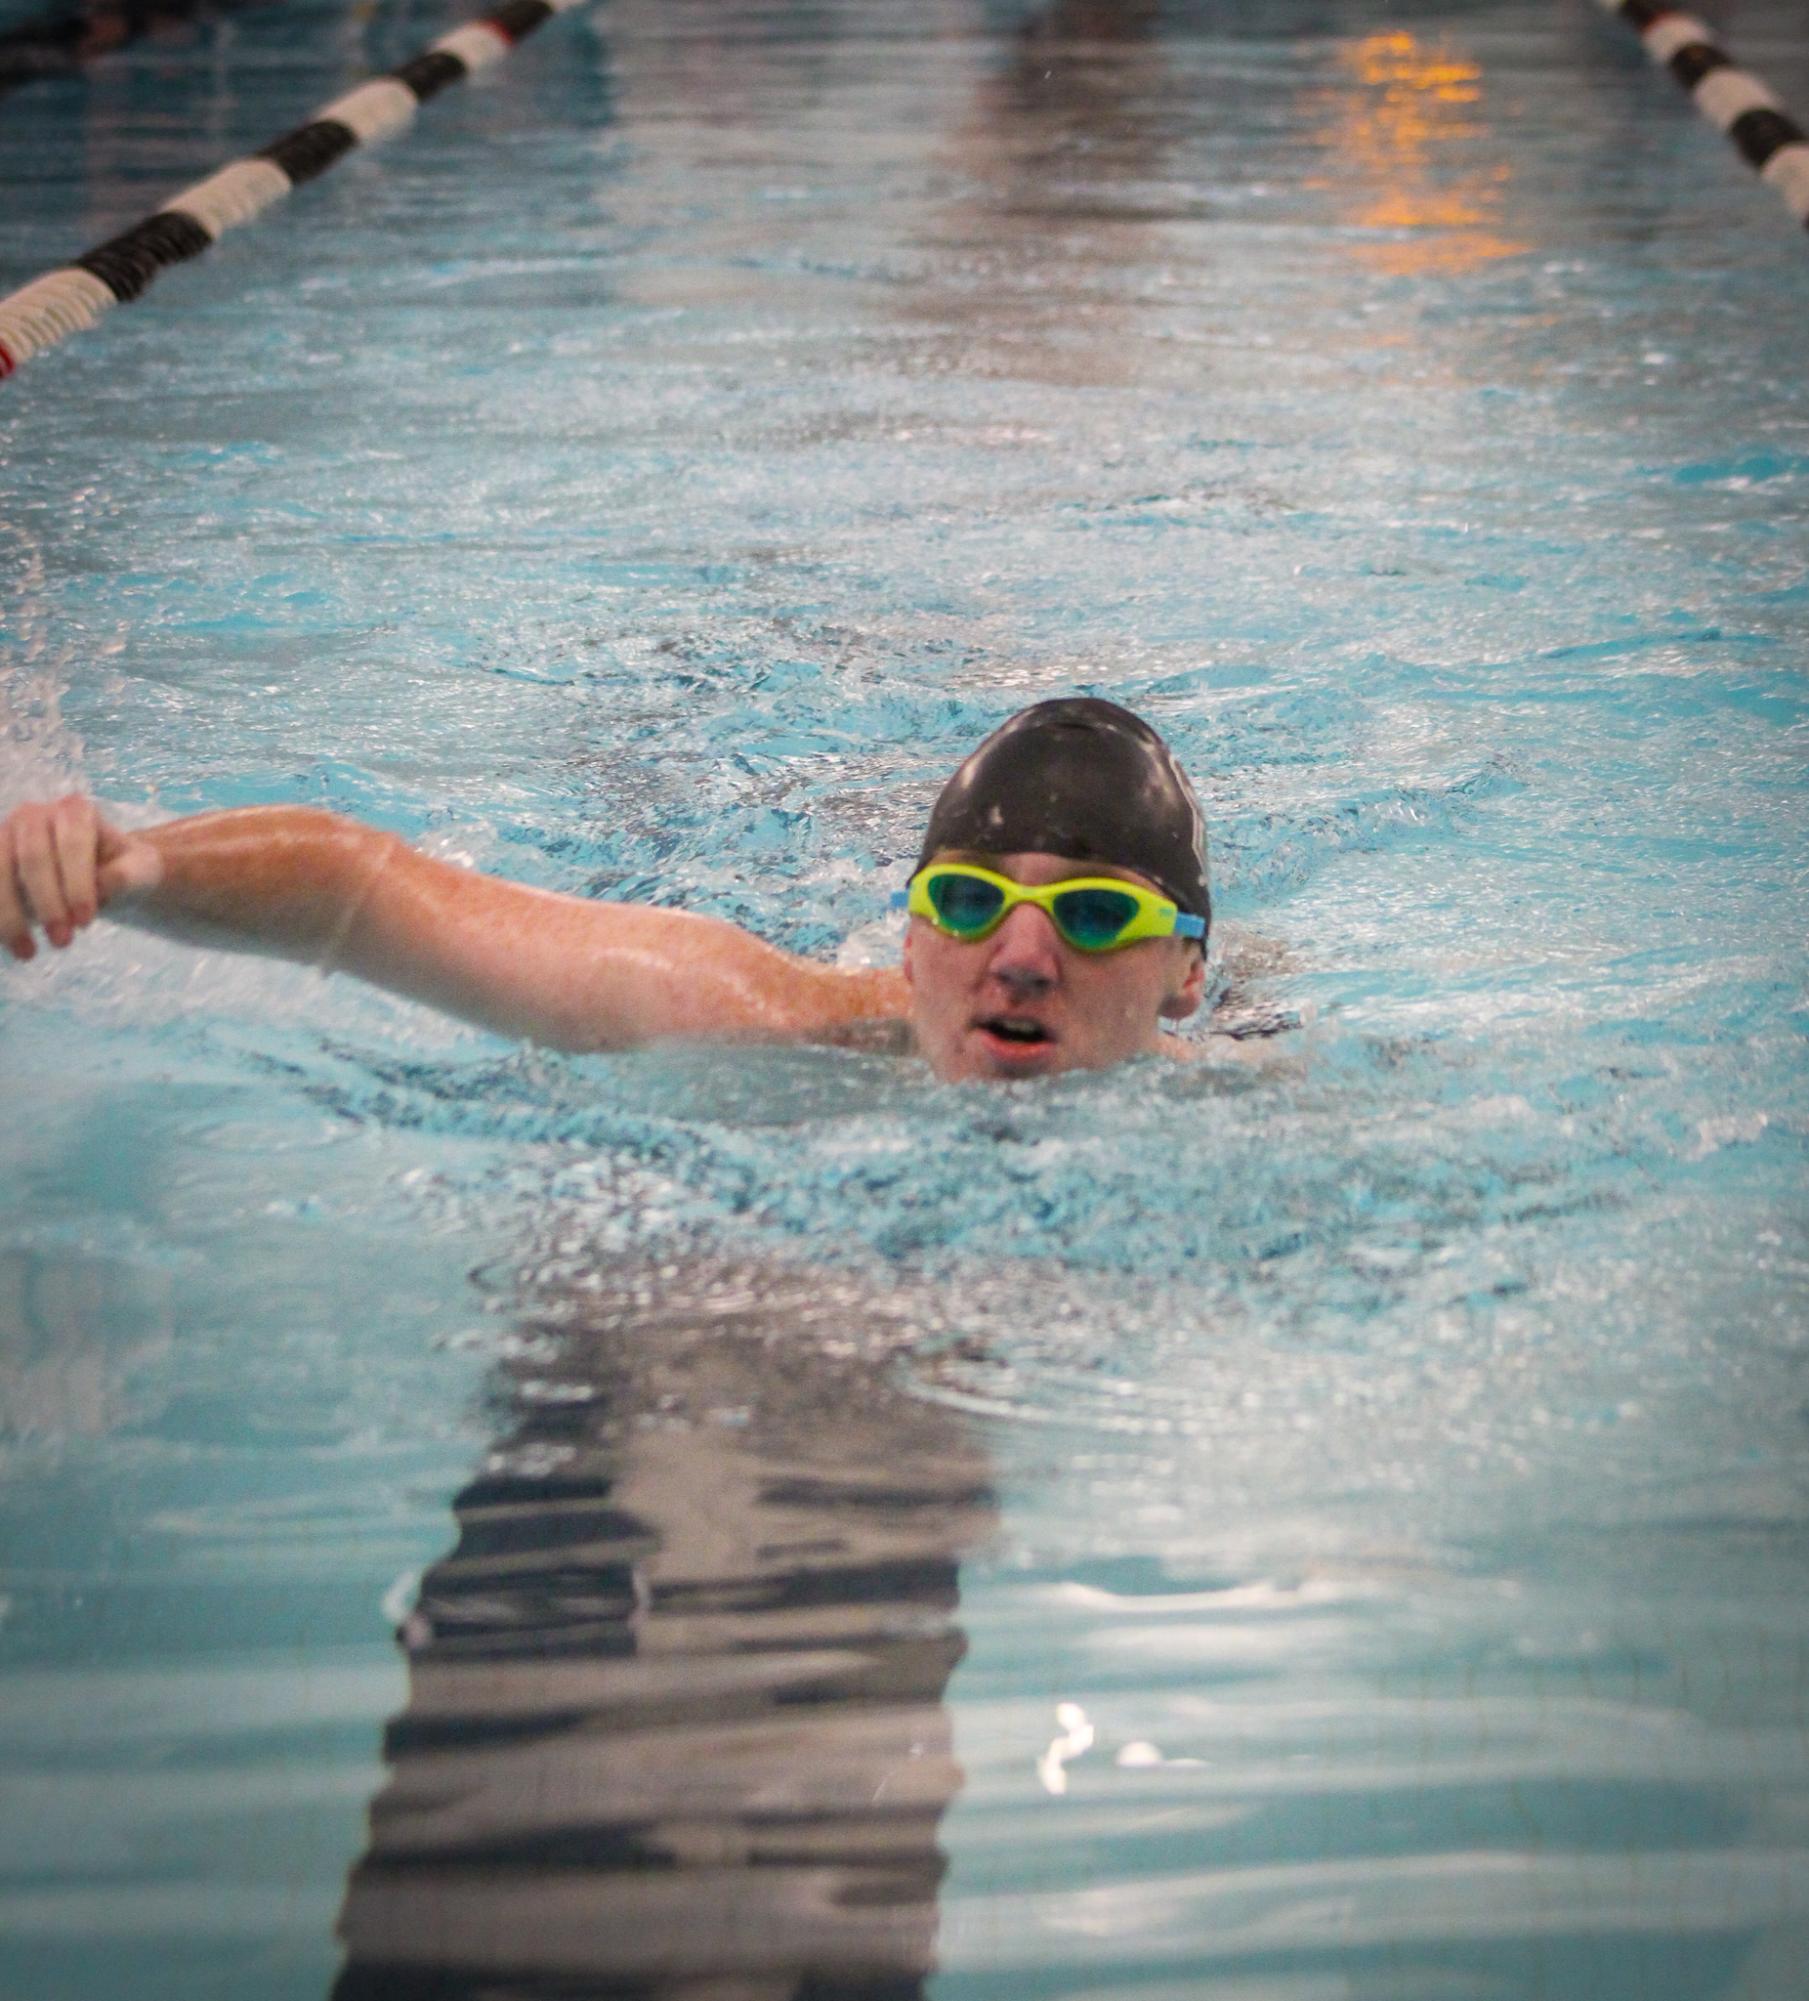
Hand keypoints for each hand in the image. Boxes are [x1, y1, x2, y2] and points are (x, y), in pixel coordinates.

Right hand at [0, 796, 161, 960]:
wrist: (99, 875)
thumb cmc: (123, 870)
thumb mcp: (140, 872)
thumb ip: (128, 876)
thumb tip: (104, 886)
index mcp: (76, 811)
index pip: (73, 845)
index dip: (77, 886)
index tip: (86, 924)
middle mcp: (35, 814)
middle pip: (33, 858)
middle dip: (46, 904)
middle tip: (62, 943)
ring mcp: (6, 832)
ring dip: (10, 915)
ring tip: (28, 953)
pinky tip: (9, 944)